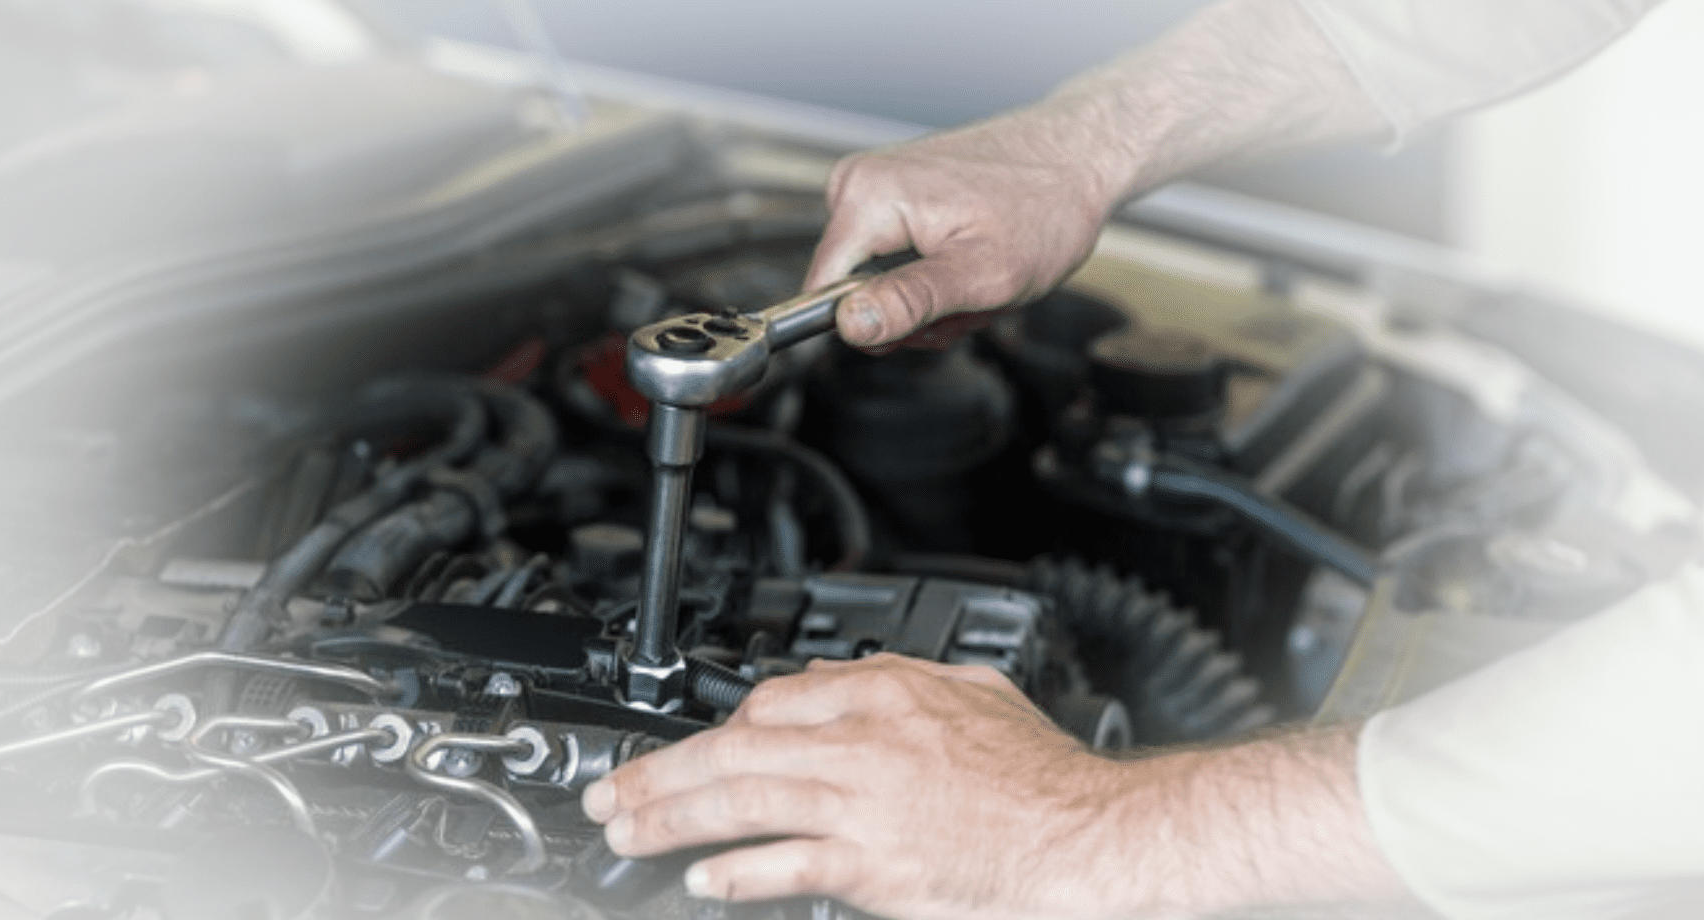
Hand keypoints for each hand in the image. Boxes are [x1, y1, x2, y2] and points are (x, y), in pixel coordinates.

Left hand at [581, 654, 1118, 919]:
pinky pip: (785, 864)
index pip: (771, 700)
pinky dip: (736, 873)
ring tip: (628, 833)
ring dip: (671, 817)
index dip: (717, 730)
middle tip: (612, 792)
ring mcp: (864, 802)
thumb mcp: (976, 691)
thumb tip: (846, 677)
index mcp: (887, 692)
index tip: (691, 752)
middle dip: (660, 771)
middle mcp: (864, 741)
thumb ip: (902, 681)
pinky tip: (704, 881)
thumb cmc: (1045, 775)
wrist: (1091, 835)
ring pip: (741, 800)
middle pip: (733, 747)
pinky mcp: (874, 863)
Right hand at [804, 104, 1127, 350]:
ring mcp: (877, 188)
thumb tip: (850, 326)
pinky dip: (937, 278)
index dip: (872, 326)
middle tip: (971, 300)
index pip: (823, 291)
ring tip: (979, 278)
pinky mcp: (895, 196)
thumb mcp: (983, 273)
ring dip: (933, 301)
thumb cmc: (1045, 204)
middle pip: (855, 292)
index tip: (925, 323)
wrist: (1078, 156)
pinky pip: (896, 263)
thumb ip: (911, 302)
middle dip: (916, 315)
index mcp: (868, 197)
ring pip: (880, 284)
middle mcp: (860, 185)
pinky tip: (971, 265)